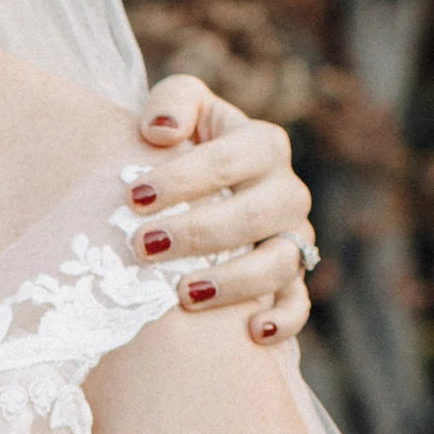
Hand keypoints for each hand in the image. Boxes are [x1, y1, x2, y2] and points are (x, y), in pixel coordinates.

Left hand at [124, 75, 314, 347]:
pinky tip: (252, 332)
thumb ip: (173, 101)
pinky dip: (283, 319)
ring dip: (234, 281)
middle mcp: (286, 192)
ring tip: (182, 294)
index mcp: (263, 145)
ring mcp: (293, 239)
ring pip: (281, 262)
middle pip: (258, 214)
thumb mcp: (179, 108)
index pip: (230, 159)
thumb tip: (161, 132)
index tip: (134, 196)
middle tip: (143, 246)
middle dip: (199, 232)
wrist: (200, 190)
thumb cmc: (184, 145)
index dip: (184, 178)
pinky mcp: (290, 280)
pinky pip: (298, 303)